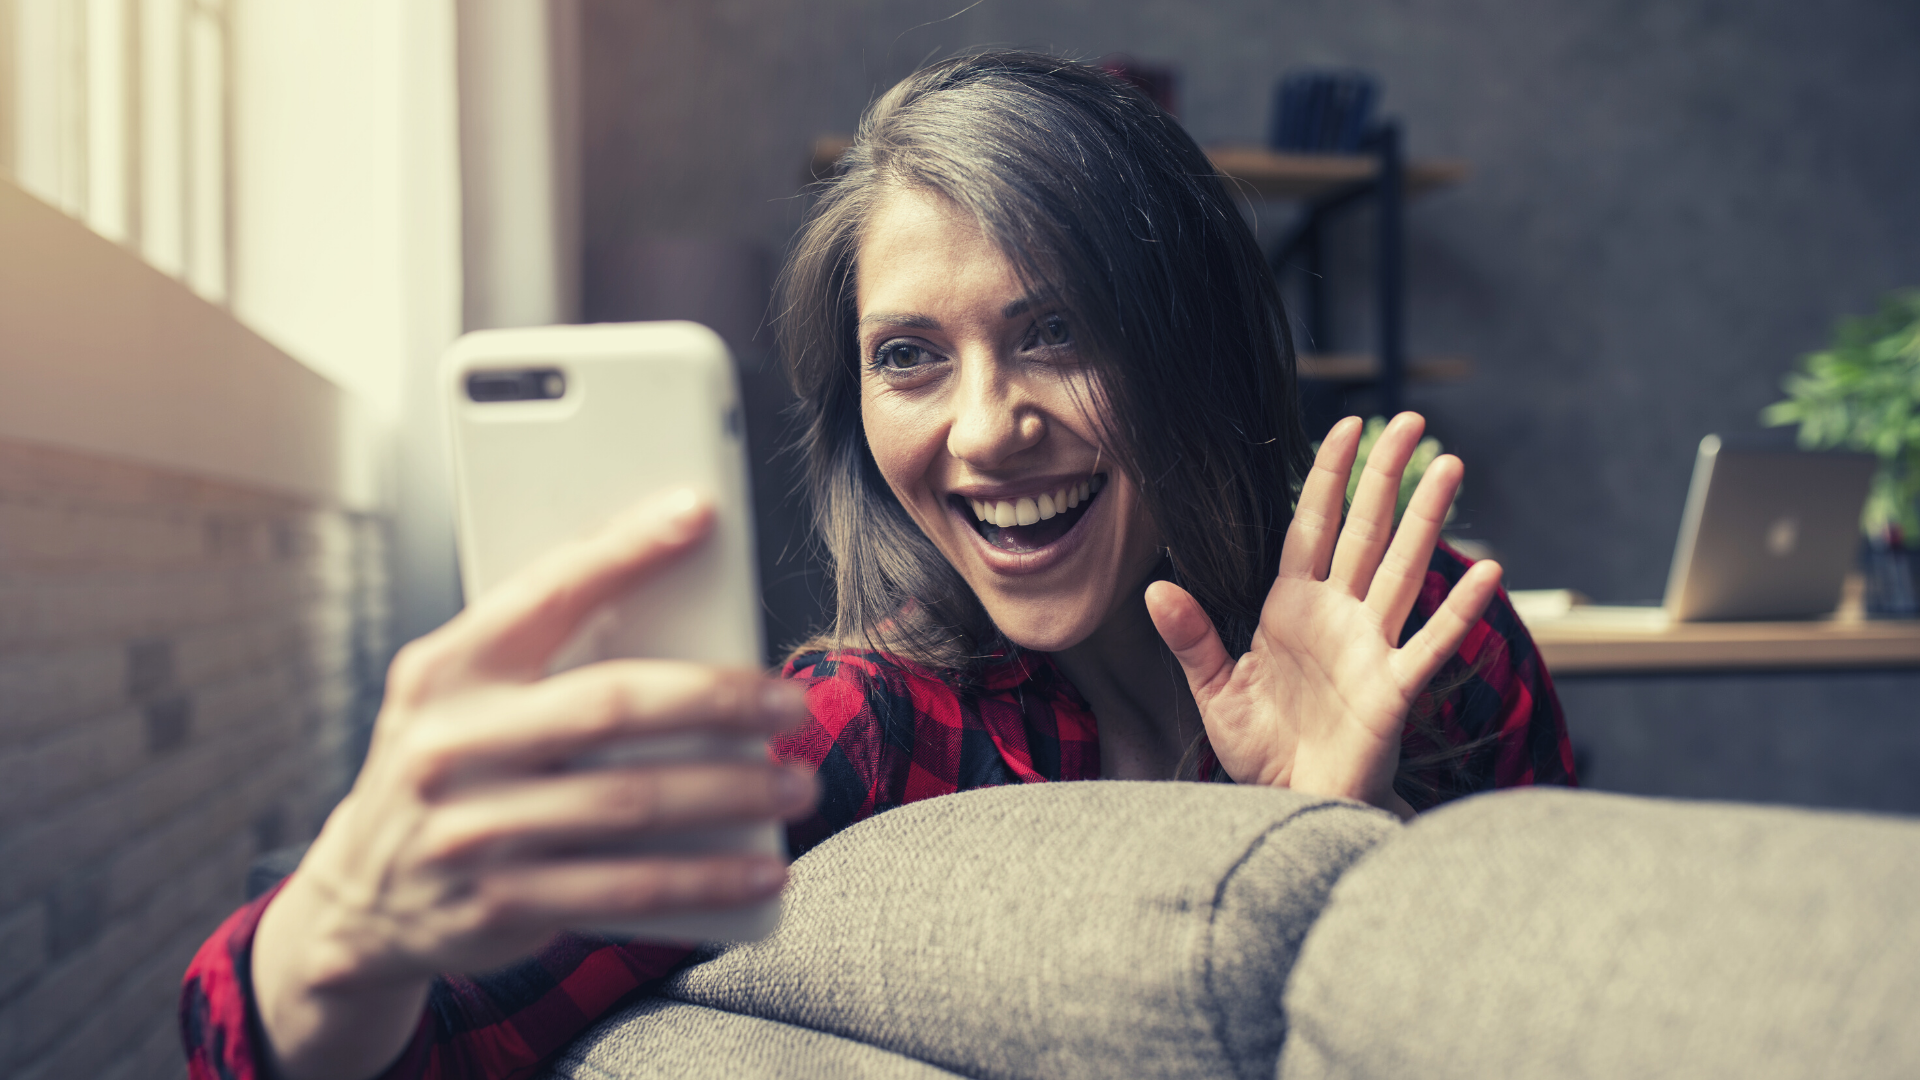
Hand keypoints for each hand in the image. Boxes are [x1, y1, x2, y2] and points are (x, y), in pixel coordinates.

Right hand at [251, 489, 818, 1079]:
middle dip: (718, 699)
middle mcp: (450, 744)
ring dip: (732, 791)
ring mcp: (470, 830)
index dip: (624, 549)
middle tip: (790, 700)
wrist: (360, 900)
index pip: (546, 592)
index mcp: (446, 669)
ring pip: (630, 802)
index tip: (698, 513)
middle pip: (610, 705)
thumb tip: (688, 618)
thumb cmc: (452, 768)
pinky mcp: (497, 904)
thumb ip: (550, 658)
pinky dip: (706, 877)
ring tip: (797, 782)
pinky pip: (625, 888)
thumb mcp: (467, 698)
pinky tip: (762, 866)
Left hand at [1145, 413, 1501, 817]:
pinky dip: (1460, 610)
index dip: (1329, 477)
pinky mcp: (1393, 688)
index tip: (1345, 427)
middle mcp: (1338, 615)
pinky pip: (1431, 642)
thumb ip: (1192, 638)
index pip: (1313, 526)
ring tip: (1451, 466)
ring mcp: (1371, 647)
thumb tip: (1157, 587)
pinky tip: (1489, 572)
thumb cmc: (1262, 750)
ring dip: (1427, 518)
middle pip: (1367, 531)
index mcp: (1293, 608)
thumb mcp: (1216, 690)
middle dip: (1386, 475)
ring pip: (1404, 568)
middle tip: (1410, 421)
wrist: (1290, 804)